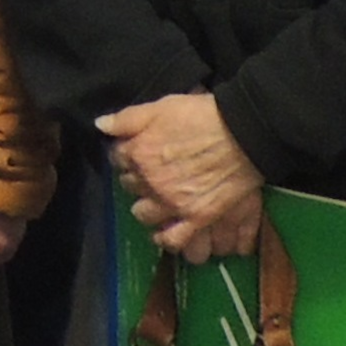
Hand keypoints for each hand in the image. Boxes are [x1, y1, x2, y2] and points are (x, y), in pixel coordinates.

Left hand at [99, 92, 264, 262]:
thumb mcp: (160, 107)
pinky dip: (167, 238)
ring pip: (144, 215)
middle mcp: (150, 181)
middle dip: (138, 181)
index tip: (138, 154)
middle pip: (130, 187)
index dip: (128, 156)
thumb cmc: (202, 116)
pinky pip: (173, 238)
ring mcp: (173, 202)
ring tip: (159, 202)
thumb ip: (127, 119)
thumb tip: (101, 125)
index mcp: (138, 153)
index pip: (118, 159)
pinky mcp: (197, 217)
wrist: (244, 133)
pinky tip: (166, 232)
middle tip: (154, 175)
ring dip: (148, 208)